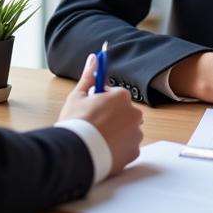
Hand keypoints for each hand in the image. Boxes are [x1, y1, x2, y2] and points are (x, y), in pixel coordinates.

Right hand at [58, 53, 143, 175]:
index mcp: (121, 97)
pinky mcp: (134, 152)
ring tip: (98, 138)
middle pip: (124, 112)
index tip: (93, 107)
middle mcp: (133, 114)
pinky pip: (128, 147)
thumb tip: (93, 58)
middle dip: (113, 116)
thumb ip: (89, 76)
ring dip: (118, 132)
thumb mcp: (78, 95)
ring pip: (127, 130)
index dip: (103, 100)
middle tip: (94, 123)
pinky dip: (119, 148)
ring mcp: (135, 134)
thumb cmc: (77, 123)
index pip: (116, 94)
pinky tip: (105, 149)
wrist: (76, 153)